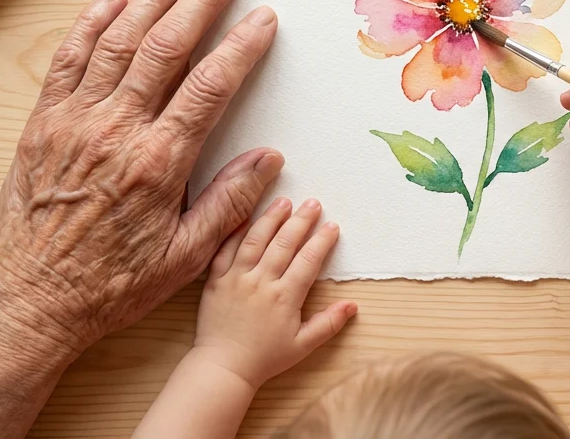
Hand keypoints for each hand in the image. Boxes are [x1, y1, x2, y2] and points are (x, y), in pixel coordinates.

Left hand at [0, 0, 282, 359]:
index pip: (209, 86)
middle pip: (165, 47)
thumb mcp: (186, 257)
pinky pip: (68, 60)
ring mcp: (75, 122)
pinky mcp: (43, 123)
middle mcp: (116, 131)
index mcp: (158, 163)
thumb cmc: (110, 284)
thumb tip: (269, 159)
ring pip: (118, 42)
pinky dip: (91, 22)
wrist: (30, 299)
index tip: (262, 18)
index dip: (239, 45)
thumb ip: (228, 202)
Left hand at [191, 196, 356, 388]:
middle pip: (284, 243)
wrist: (223, 367)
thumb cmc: (264, 359)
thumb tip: (353, 306)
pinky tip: (246, 218)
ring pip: (255, 240)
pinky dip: (236, 232)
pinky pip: (225, 250)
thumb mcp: (302, 346)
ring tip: (284, 201)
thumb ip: (328, 323)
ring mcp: (236, 278)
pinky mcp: (216, 280)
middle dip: (301, 220)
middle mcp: (261, 282)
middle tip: (313, 203)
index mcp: (284, 297)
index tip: (332, 226)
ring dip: (271, 218)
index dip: (322, 241)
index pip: (308, 260)